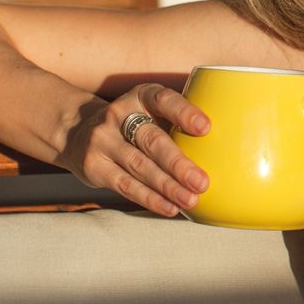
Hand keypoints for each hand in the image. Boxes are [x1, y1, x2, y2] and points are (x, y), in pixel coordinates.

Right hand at [61, 83, 209, 216]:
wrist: (78, 131)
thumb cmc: (133, 123)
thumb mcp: (150, 111)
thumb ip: (177, 122)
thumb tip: (225, 148)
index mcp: (140, 96)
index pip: (163, 99)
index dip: (184, 112)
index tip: (206, 128)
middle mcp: (118, 114)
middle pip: (151, 140)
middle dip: (178, 163)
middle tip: (202, 182)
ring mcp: (102, 140)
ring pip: (139, 166)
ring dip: (167, 186)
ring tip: (191, 199)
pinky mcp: (94, 165)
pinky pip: (126, 185)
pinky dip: (150, 198)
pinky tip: (170, 207)